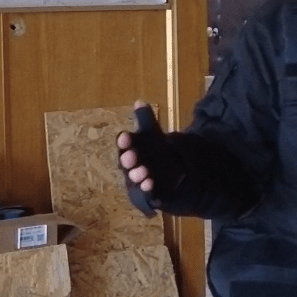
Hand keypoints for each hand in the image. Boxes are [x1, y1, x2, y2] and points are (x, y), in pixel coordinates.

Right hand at [117, 100, 175, 216]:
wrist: (171, 175)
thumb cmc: (154, 154)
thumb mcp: (152, 135)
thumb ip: (145, 120)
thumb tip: (138, 101)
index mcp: (130, 151)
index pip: (124, 145)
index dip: (125, 142)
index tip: (126, 136)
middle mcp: (130, 167)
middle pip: (126, 164)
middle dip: (128, 159)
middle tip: (131, 156)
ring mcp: (137, 182)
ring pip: (134, 180)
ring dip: (137, 176)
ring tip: (144, 172)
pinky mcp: (147, 195)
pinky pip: (144, 194)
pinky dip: (146, 190)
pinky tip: (150, 185)